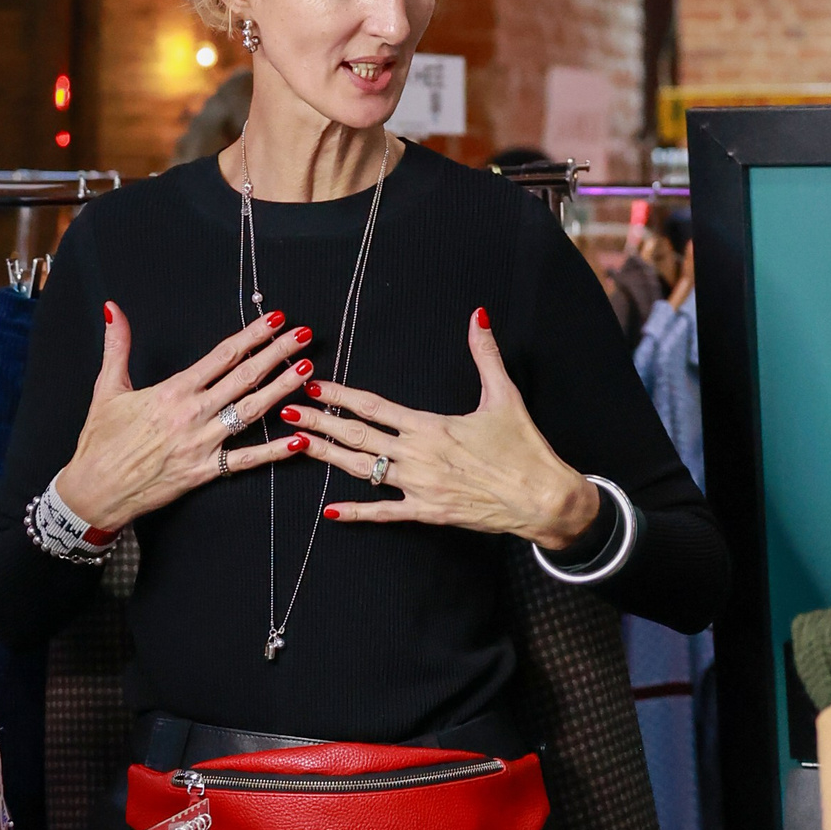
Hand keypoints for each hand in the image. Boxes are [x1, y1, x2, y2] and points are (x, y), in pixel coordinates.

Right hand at [56, 304, 318, 533]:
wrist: (93, 491)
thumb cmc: (100, 441)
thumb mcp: (106, 388)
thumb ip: (117, 346)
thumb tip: (114, 309)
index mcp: (172, 391)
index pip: (221, 355)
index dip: (251, 335)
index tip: (274, 319)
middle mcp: (191, 414)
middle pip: (244, 378)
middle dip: (277, 354)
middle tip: (304, 335)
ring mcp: (201, 444)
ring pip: (250, 413)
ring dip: (281, 390)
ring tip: (307, 371)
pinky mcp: (204, 472)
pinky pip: (245, 460)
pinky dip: (273, 451)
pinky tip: (298, 440)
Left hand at [281, 308, 601, 547]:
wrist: (543, 498)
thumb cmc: (524, 447)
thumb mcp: (505, 395)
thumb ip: (485, 354)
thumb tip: (478, 316)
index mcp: (431, 426)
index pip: (375, 407)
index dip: (342, 396)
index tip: (316, 385)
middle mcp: (418, 455)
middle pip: (358, 436)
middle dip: (320, 423)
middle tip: (287, 412)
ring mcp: (419, 487)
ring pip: (362, 470)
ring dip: (327, 457)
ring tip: (296, 446)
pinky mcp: (428, 513)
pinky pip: (384, 513)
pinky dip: (355, 512)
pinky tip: (329, 509)